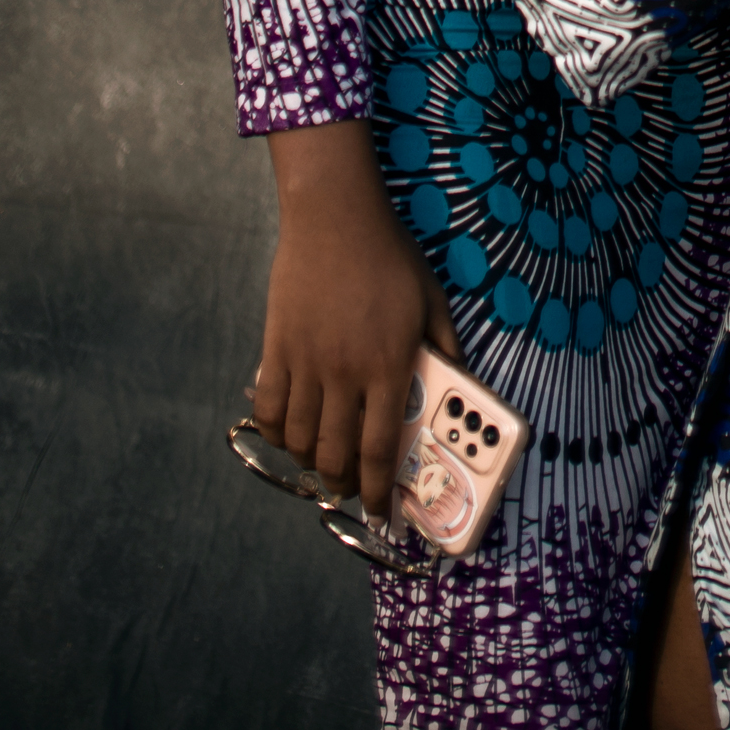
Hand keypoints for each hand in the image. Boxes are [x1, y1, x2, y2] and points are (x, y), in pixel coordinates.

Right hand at [255, 120, 460, 517]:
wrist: (336, 217)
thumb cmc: (390, 256)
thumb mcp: (432, 300)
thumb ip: (446, 347)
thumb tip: (461, 386)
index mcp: (388, 365)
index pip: (382, 449)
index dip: (380, 491)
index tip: (382, 512)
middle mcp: (345, 373)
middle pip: (336, 455)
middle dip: (343, 484)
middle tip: (351, 489)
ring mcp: (307, 362)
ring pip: (299, 439)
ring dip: (310, 463)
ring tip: (322, 465)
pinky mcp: (277, 348)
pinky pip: (268, 408)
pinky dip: (274, 432)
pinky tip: (288, 435)